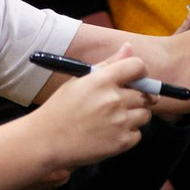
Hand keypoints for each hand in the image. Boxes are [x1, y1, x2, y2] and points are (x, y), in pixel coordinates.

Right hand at [33, 45, 153, 175]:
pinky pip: (138, 134)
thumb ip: (108, 64)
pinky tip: (110, 134)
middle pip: (145, 93)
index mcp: (102, 80)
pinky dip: (128, 134)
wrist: (43, 142)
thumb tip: (129, 47)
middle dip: (137, 97)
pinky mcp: (120, 142)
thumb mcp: (79, 81)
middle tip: (119, 104)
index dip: (140, 71)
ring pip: (145, 114)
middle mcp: (114, 99)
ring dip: (134, 116)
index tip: (136, 78)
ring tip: (113, 120)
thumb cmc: (61, 109)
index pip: (138, 66)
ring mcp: (119, 122)